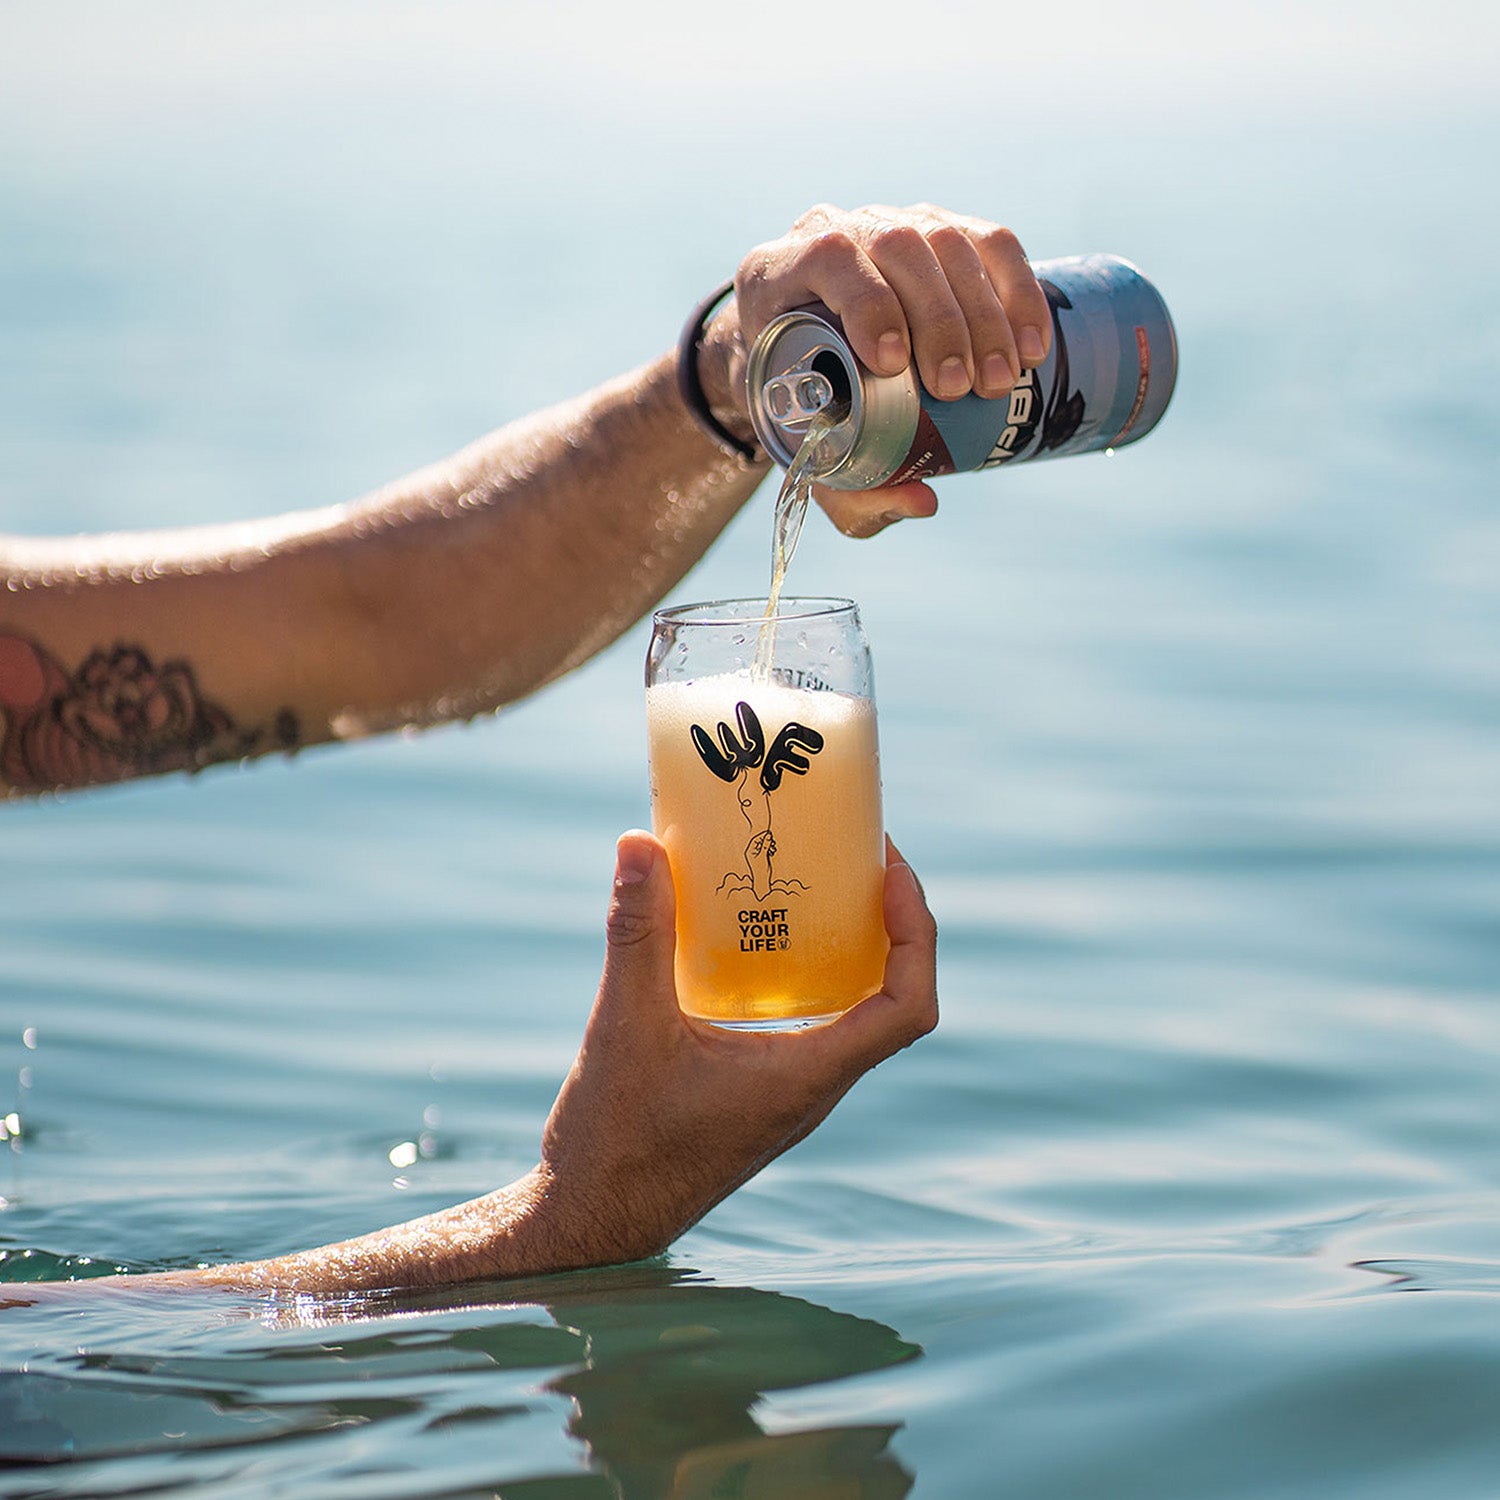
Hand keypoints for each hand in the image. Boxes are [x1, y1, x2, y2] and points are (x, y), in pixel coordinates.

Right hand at [535, 830, 937, 1267]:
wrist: (589, 1219)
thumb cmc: (614, 1140)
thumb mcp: (624, 1025)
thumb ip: (637, 934)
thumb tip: (637, 844)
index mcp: (805, 1078)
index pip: (907, 1007)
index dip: (916, 933)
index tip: (891, 870)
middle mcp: (814, 1088)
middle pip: (892, 1000)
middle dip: (890, 923)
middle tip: (856, 856)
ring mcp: (791, 1095)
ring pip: (856, 1014)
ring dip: (854, 948)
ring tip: (819, 883)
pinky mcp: (763, 1094)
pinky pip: (815, 1026)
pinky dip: (810, 975)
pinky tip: (759, 939)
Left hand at [707, 203, 1052, 536]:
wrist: (798, 360)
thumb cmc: (798, 412)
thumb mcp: (807, 456)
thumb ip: (852, 494)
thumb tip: (922, 502)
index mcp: (776, 273)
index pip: (828, 257)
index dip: (867, 302)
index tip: (893, 365)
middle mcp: (831, 230)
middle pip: (898, 247)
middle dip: (940, 320)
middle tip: (964, 389)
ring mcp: (889, 222)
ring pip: (946, 239)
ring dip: (984, 312)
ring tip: (1001, 379)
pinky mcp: (939, 229)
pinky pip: (988, 242)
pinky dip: (1018, 290)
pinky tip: (1033, 344)